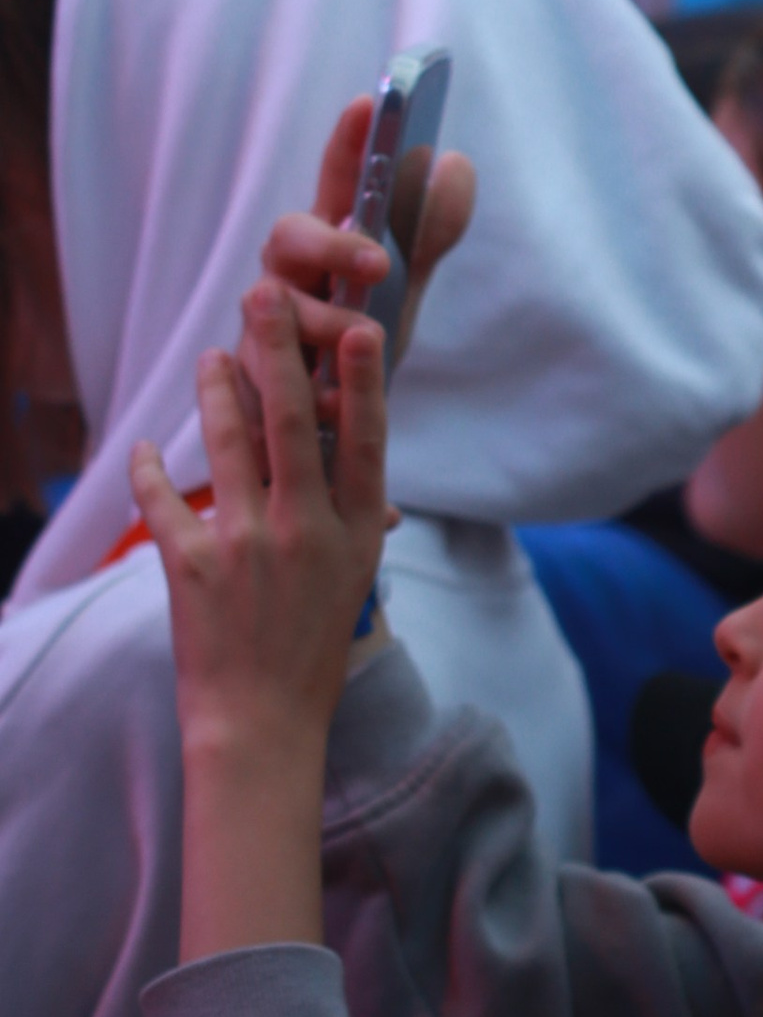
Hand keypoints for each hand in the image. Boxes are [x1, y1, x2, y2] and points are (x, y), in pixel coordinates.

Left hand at [133, 280, 388, 770]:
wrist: (262, 719)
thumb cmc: (313, 644)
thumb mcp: (354, 575)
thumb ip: (355, 514)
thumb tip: (364, 465)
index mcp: (354, 531)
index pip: (365, 440)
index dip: (362, 381)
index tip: (358, 328)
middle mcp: (306, 529)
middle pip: (292, 424)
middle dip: (276, 352)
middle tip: (265, 296)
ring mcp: (248, 546)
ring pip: (228, 446)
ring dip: (217, 391)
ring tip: (211, 355)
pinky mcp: (193, 566)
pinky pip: (166, 501)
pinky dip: (150, 470)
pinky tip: (144, 445)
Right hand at [256, 92, 478, 435]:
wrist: (329, 418)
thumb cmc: (360, 334)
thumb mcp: (401, 282)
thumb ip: (429, 229)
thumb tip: (455, 164)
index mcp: (326, 238)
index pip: (335, 178)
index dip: (347, 141)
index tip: (369, 103)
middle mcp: (286, 270)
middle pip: (288, 235)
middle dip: (331, 244)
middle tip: (379, 261)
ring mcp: (262, 319)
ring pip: (273, 307)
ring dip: (324, 321)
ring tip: (366, 337)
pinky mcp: (249, 375)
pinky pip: (264, 374)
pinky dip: (303, 386)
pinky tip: (337, 401)